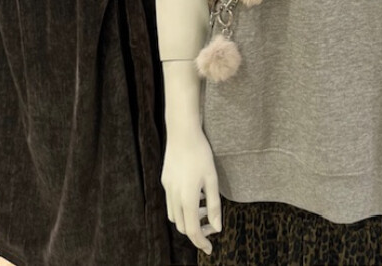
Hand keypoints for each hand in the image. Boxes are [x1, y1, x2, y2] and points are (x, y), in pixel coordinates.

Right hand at [162, 123, 221, 253]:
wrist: (182, 133)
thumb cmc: (201, 154)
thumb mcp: (212, 179)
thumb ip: (214, 205)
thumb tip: (217, 226)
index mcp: (187, 198)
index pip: (192, 230)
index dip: (201, 241)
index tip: (209, 248)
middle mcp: (174, 197)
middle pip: (182, 226)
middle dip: (196, 231)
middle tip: (211, 225)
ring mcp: (167, 189)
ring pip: (174, 216)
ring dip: (188, 219)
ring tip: (204, 207)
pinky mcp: (165, 180)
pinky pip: (171, 202)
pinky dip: (182, 207)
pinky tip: (195, 194)